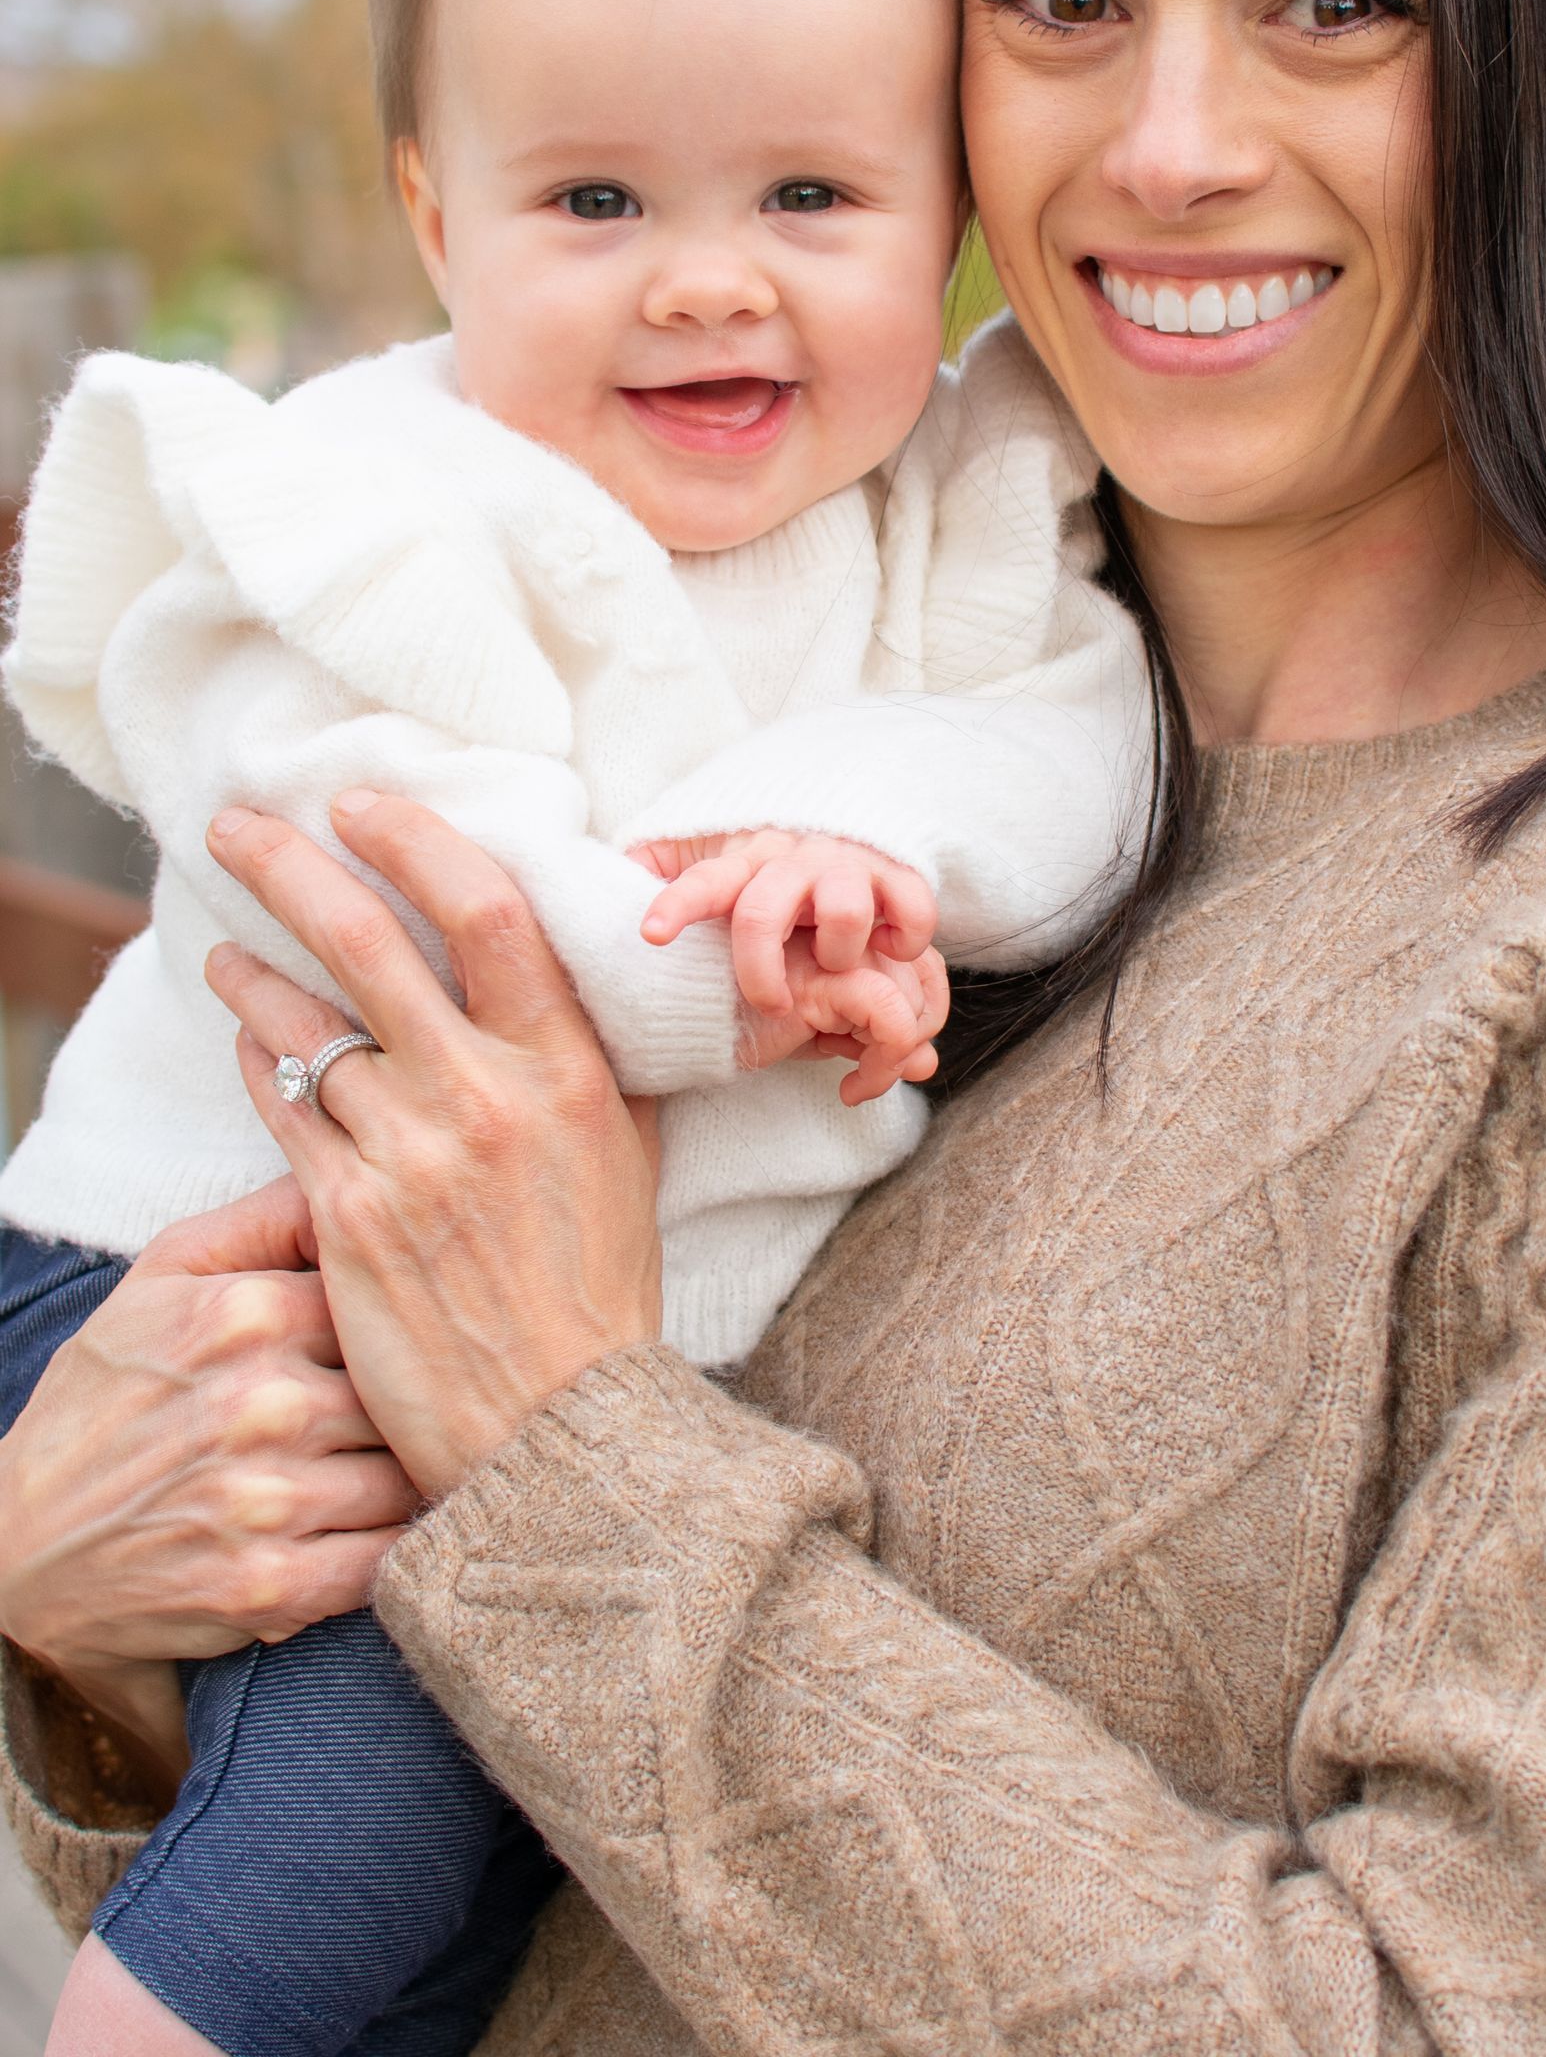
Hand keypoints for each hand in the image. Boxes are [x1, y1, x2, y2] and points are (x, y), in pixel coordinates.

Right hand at [0, 1179, 411, 1787]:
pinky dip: (402, 1547)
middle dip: (426, 1392)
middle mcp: (261, 1403)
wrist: (20, 1548)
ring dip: (419, 1470)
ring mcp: (268, 1500)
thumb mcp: (163, 1277)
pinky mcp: (272, 1588)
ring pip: (411, 1469)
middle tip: (448, 1397)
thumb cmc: (105, 1398)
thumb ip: (267, 1219)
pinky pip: (388, 1559)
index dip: (415, 1309)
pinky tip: (389, 1527)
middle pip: (409, 1383)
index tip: (436, 1321)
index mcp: (244, 1314)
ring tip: (420, 1462)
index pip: (392, 1290)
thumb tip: (359, 1167)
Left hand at [204, 789, 662, 1499]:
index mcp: (565, 1069)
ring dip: (256, 971)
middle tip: (237, 824)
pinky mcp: (343, 1218)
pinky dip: (259, 1060)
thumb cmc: (602, 1291)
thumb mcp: (630, 1152)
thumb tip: (578, 973)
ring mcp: (405, 1157)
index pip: (486, 911)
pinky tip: (246, 1036)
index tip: (364, 805)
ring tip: (225, 941)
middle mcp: (481, 1098)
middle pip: (366, 941)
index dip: (415, 841)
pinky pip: (283, 1110)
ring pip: (305, 1028)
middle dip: (290, 866)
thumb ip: (596, 1058)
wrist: (555, 1430)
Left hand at [635, 830, 937, 1007]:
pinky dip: (906, 937)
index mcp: (741, 860)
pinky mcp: (897, 875)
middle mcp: (792, 859)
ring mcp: (847, 865)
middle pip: (765, 910)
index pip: (703, 882)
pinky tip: (891, 949)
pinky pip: (912, 909)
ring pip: (843, 908)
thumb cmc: (763, 861)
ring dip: (838, 950)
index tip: (651, 934)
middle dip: (759, 968)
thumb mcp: (703, 854)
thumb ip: (657, 867)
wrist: (841, 814)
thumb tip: (606, 877)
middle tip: (768, 1003)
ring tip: (833, 965)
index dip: (677, 905)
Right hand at [735, 935, 950, 1102]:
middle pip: (922, 982)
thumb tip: (928, 1063)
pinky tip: (846, 1090)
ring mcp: (836, 947)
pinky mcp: (824, 977)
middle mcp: (848, 926)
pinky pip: (891, 1018)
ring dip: (890, 1062)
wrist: (688, 1019)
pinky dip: (881, 1065)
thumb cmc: (752, 1018)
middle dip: (907, 1042)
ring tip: (852, 1085)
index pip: (924, 963)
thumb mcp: (828, 1031)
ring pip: (910, 1002)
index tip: (886, 1056)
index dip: (923, 1014)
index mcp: (849, 926)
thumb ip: (879, 1037)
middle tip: (864, 1077)